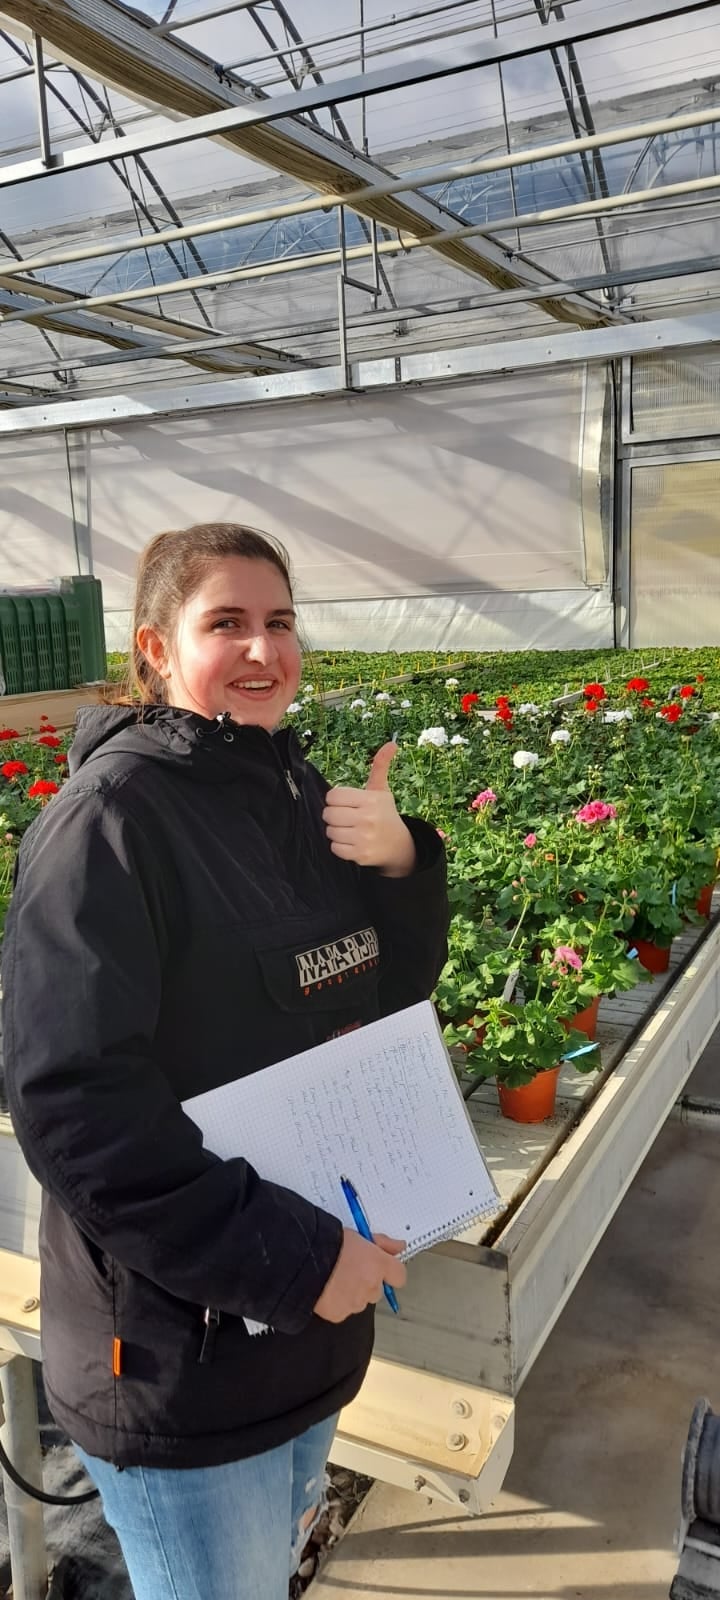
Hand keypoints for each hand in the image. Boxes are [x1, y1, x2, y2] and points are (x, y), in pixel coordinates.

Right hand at [313, 1230, 406, 1322]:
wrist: (302, 1260)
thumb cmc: (327, 1243)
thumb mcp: (357, 1235)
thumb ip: (382, 1244)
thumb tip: (399, 1246)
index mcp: (378, 1264)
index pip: (399, 1276)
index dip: (390, 1272)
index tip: (381, 1268)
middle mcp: (371, 1286)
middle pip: (377, 1290)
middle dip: (367, 1283)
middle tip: (349, 1271)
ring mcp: (356, 1302)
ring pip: (360, 1301)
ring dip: (352, 1294)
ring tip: (333, 1279)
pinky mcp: (340, 1314)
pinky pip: (343, 1311)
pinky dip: (337, 1304)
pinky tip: (325, 1290)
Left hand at [323, 743, 416, 876]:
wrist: (400, 846)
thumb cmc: (385, 814)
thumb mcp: (382, 791)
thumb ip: (380, 766)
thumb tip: (391, 743)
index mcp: (370, 799)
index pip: (333, 796)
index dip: (336, 799)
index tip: (346, 803)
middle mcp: (367, 818)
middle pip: (328, 814)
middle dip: (333, 815)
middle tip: (346, 817)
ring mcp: (364, 838)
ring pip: (330, 831)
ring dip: (336, 831)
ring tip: (349, 830)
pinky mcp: (360, 854)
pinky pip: (335, 848)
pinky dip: (340, 846)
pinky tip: (352, 842)